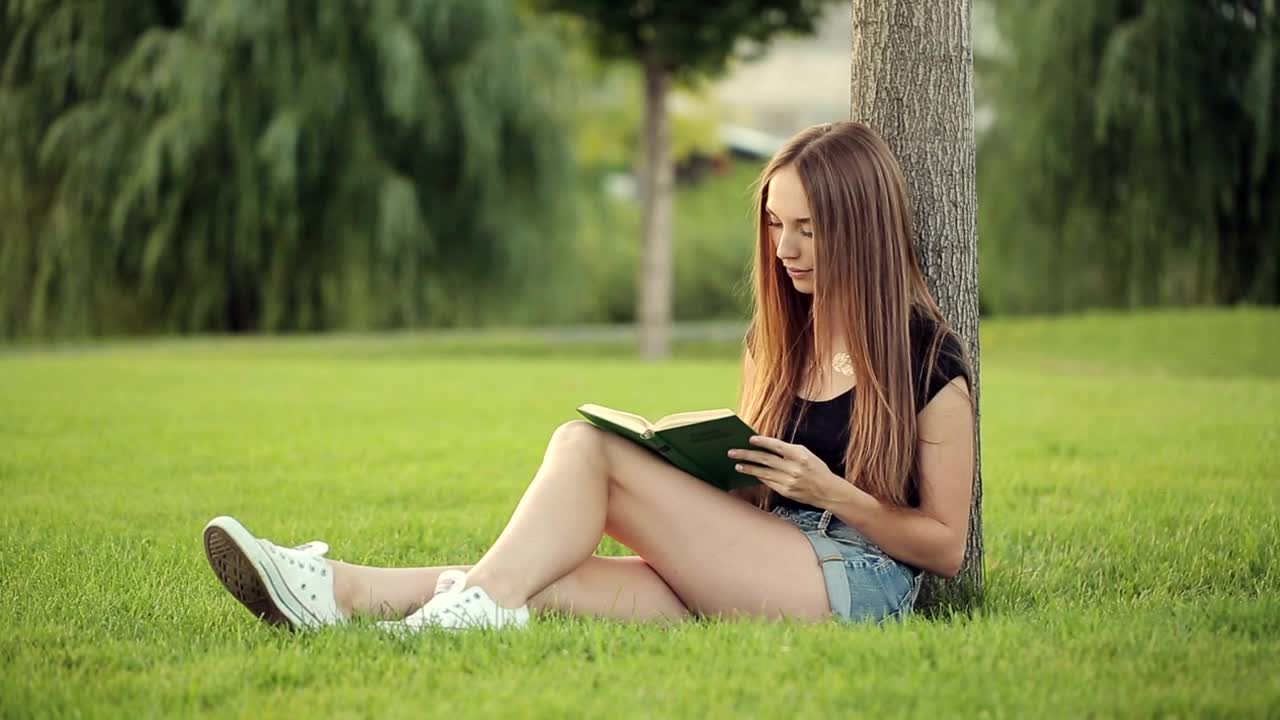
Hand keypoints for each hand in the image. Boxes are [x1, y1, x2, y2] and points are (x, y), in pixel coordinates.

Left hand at [727, 435, 846, 506]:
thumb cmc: (816, 469)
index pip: (777, 446)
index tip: (750, 439)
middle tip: (733, 452)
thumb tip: (766, 446)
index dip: (762, 442)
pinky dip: (759, 477)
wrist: (827, 491)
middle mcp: (793, 468)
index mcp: (799, 455)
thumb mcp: (806, 454)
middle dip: (747, 455)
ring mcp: (788, 481)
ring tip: (737, 464)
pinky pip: (768, 482)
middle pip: (765, 460)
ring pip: (763, 473)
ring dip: (748, 468)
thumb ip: (788, 450)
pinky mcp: (785, 491)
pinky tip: (751, 473)